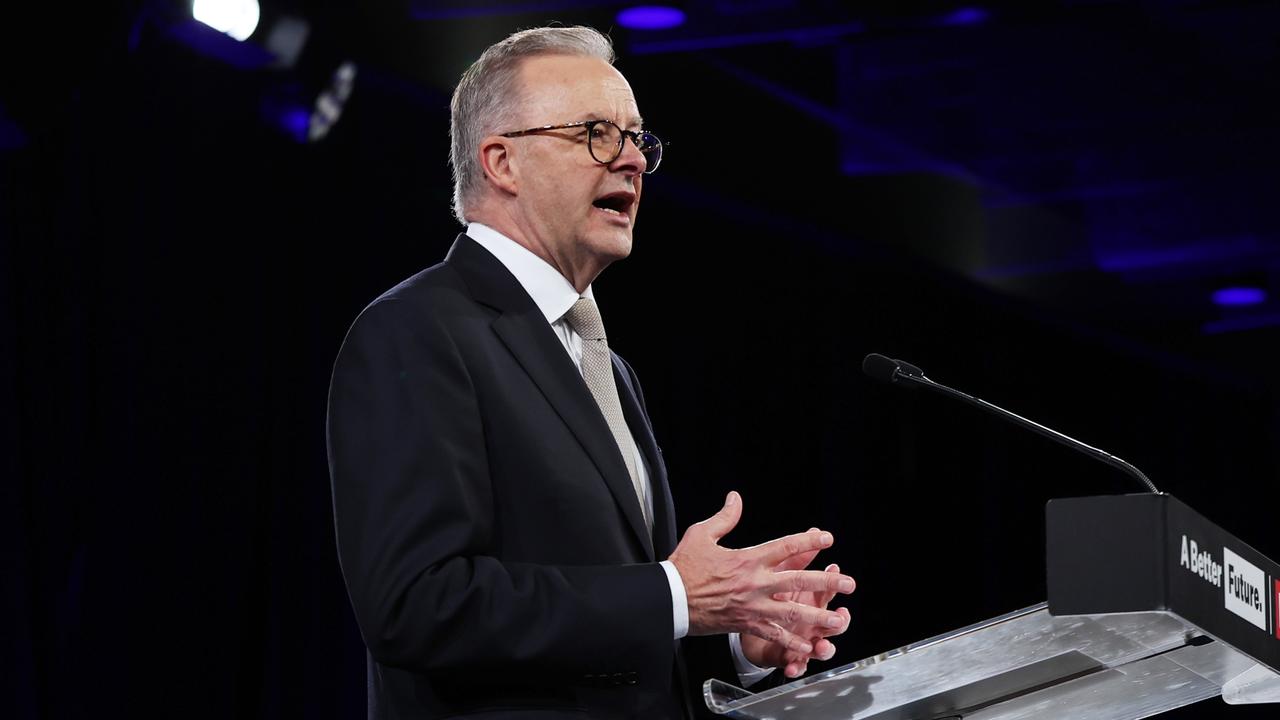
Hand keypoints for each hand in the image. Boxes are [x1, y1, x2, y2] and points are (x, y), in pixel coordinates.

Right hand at [668, 491, 854, 656]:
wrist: (670, 599)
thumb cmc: (684, 566)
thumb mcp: (702, 534)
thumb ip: (725, 518)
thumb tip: (736, 498)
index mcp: (748, 559)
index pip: (786, 547)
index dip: (809, 542)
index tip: (827, 538)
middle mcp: (755, 583)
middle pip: (799, 581)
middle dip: (827, 582)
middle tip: (849, 583)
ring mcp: (752, 606)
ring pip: (792, 613)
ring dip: (818, 617)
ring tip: (839, 621)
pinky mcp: (745, 624)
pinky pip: (773, 635)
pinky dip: (792, 642)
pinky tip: (809, 646)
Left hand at [740, 558, 850, 677]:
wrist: (753, 623)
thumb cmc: (773, 596)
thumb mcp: (784, 573)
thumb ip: (798, 555)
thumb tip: (814, 529)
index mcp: (812, 600)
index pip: (827, 590)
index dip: (832, 581)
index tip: (834, 571)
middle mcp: (814, 621)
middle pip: (833, 621)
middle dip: (839, 620)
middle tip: (840, 616)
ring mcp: (806, 640)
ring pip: (821, 646)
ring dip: (824, 647)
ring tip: (821, 646)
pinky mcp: (792, 656)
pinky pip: (796, 664)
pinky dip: (796, 667)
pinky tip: (792, 667)